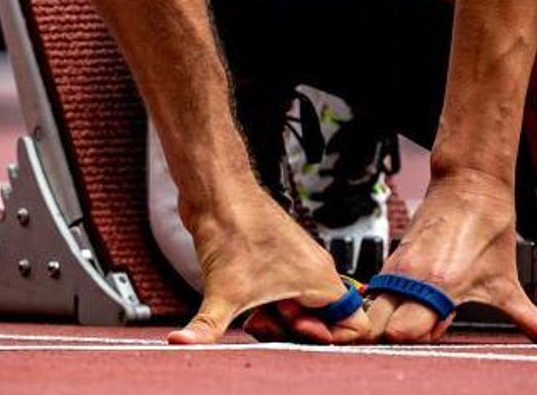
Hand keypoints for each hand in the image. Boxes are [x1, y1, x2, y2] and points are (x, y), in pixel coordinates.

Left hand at [167, 186, 371, 344]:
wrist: (216, 192)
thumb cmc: (232, 229)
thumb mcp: (223, 293)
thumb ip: (207, 329)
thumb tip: (181, 344)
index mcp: (320, 278)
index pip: (355, 324)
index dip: (325, 336)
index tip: (292, 327)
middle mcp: (316, 269)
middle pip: (325, 321)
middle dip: (293, 330)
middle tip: (264, 322)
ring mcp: (300, 262)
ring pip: (304, 307)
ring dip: (279, 318)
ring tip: (252, 314)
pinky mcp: (280, 257)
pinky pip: (288, 293)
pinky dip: (270, 304)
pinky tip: (244, 300)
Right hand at [367, 169, 536, 343]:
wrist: (471, 184)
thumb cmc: (489, 228)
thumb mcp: (508, 284)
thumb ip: (534, 322)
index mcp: (440, 287)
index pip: (400, 333)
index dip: (415, 341)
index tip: (434, 334)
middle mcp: (411, 278)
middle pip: (377, 328)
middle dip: (395, 336)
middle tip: (422, 328)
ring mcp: (397, 268)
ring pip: (371, 311)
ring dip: (386, 319)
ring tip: (415, 314)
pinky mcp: (392, 261)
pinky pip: (376, 293)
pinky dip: (386, 303)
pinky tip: (410, 299)